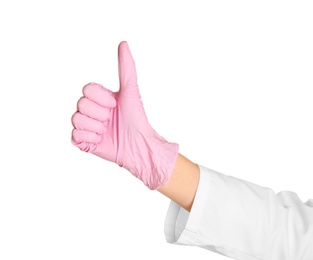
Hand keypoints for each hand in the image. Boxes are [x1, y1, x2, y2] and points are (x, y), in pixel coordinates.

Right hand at [71, 41, 178, 189]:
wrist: (138, 145)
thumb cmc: (136, 118)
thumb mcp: (131, 90)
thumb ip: (126, 68)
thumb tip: (123, 43)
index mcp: (100, 98)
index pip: (87, 89)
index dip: (101, 98)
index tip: (115, 104)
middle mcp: (92, 111)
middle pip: (80, 104)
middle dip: (99, 113)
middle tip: (111, 120)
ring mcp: (87, 126)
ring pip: (76, 119)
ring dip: (95, 126)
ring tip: (106, 130)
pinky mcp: (83, 142)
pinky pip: (74, 135)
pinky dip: (90, 138)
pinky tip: (101, 140)